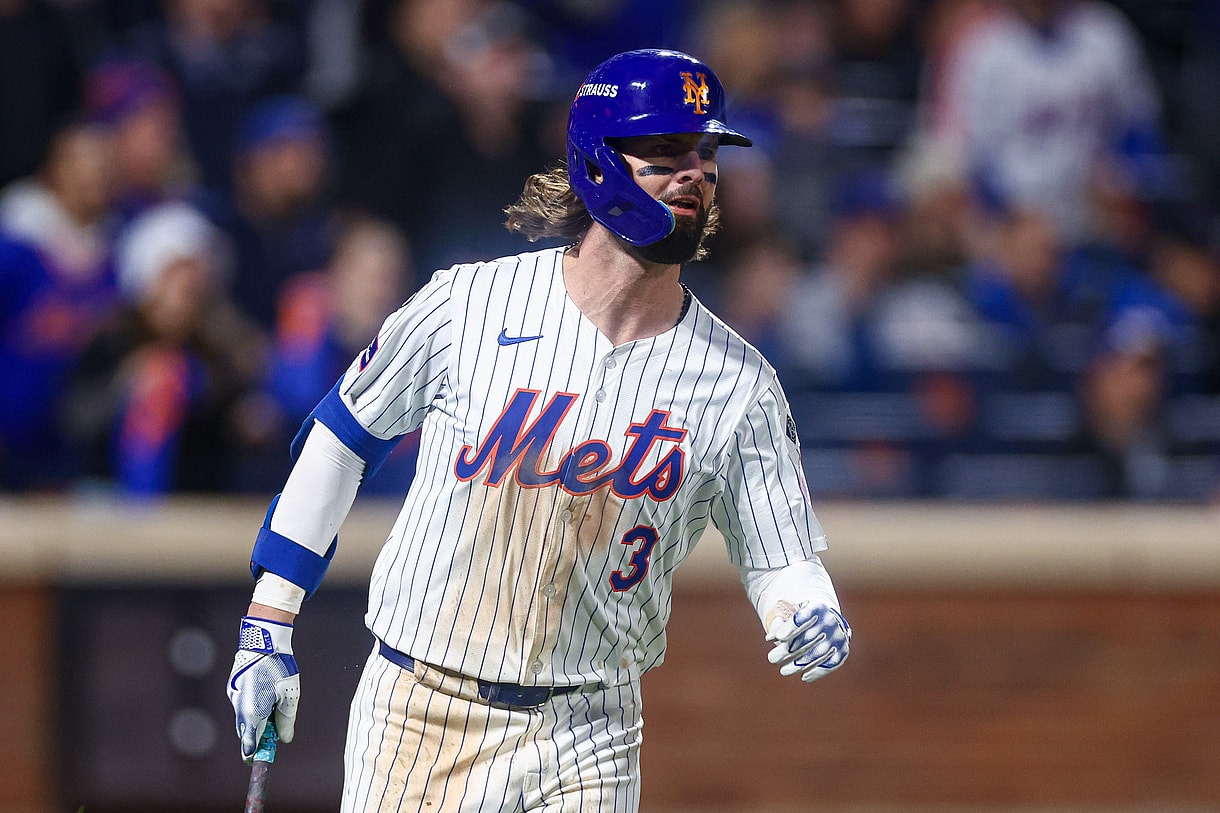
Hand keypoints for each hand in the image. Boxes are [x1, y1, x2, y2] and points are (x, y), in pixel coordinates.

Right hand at [227, 616, 299, 761]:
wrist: (263, 640)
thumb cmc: (279, 668)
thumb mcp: (290, 696)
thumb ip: (286, 721)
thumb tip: (285, 738)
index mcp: (252, 713)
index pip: (249, 744)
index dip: (255, 755)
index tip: (260, 760)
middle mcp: (239, 707)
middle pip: (245, 733)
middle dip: (258, 738)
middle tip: (273, 736)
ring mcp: (233, 697)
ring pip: (243, 719)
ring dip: (255, 722)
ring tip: (273, 710)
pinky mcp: (233, 687)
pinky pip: (241, 705)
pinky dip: (251, 709)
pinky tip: (264, 697)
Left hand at [766, 601, 850, 682]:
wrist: (827, 618)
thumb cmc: (802, 618)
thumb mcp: (790, 614)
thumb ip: (779, 623)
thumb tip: (771, 637)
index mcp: (816, 607)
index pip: (803, 616)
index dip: (791, 627)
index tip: (779, 638)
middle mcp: (830, 620)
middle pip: (808, 638)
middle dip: (788, 650)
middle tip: (772, 659)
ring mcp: (838, 635)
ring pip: (818, 653)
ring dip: (800, 664)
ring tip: (784, 671)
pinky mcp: (843, 649)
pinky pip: (831, 663)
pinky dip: (818, 671)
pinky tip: (804, 677)